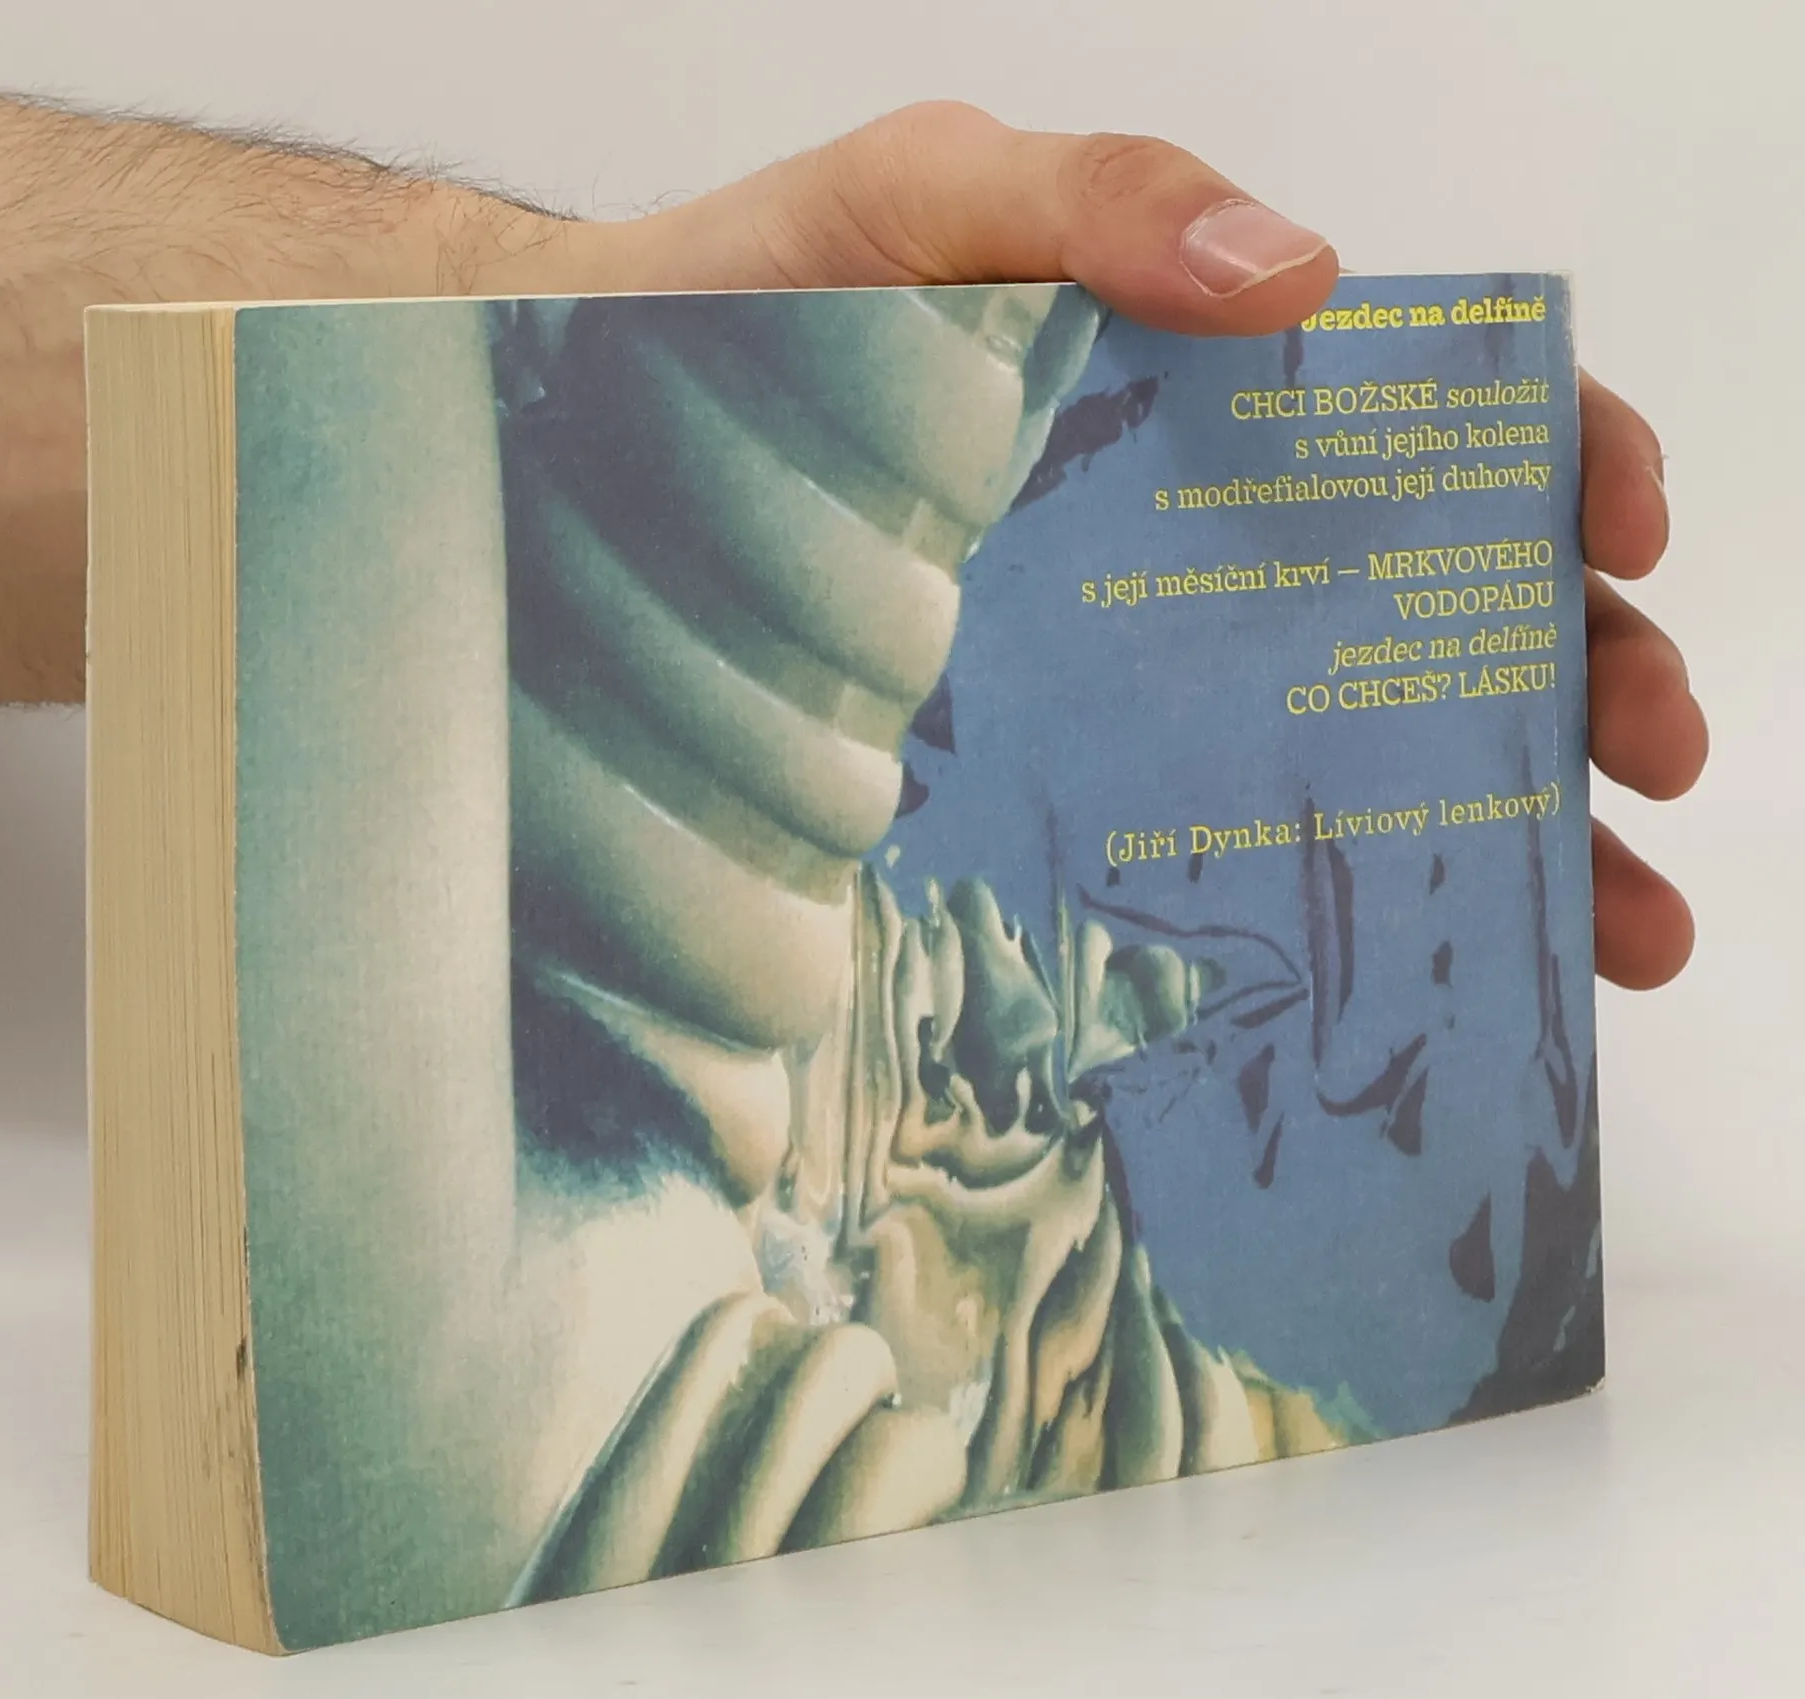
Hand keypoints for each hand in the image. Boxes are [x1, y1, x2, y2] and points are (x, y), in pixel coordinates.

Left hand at [508, 103, 1703, 989]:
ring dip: (1511, 835)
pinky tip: (1417, 992)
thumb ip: (1090, 195)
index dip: (1557, 468)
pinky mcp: (1036, 810)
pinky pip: (1211, 875)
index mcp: (1191, 408)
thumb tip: (1302, 279)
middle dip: (1576, 682)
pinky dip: (1338, 934)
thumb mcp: (914, 203)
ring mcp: (1117, 697)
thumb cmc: (735, 321)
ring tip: (1607, 929)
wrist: (566, 468)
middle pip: (1434, 613)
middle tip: (1644, 758)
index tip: (1624, 534)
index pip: (1426, 425)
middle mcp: (1180, 560)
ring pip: (1356, 763)